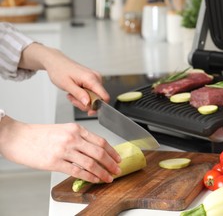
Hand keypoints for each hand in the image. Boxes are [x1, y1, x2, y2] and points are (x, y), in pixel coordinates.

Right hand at [0, 117, 120, 182]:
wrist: (19, 137)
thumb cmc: (40, 135)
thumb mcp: (63, 130)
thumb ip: (79, 138)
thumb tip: (95, 150)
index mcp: (76, 129)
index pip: (101, 141)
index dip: (112, 151)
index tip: (118, 158)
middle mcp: (72, 138)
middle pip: (99, 152)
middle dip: (111, 163)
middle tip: (117, 170)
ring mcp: (64, 150)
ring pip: (91, 163)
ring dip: (103, 172)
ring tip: (108, 178)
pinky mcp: (55, 162)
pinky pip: (77, 171)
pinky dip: (89, 177)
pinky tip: (95, 180)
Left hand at [46, 53, 108, 115]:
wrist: (56, 62)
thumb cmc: (59, 70)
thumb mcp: (67, 85)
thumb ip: (79, 94)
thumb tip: (88, 103)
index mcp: (91, 78)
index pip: (104, 96)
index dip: (97, 106)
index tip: (87, 110)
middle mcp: (96, 78)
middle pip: (98, 99)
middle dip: (85, 103)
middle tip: (73, 99)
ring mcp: (95, 78)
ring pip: (94, 97)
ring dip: (83, 100)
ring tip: (71, 94)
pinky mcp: (92, 80)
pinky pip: (91, 93)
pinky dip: (83, 96)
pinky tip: (74, 92)